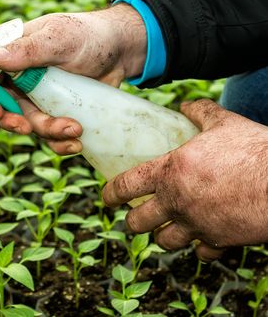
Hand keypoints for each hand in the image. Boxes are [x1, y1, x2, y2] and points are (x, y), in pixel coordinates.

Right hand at [0, 4, 146, 153]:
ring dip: (48, 132)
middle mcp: (19, 78)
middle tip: (27, 128)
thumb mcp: (59, 40)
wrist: (122, 52)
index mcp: (12, 55)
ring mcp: (36, 97)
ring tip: (74, 129)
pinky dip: (60, 142)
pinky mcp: (54, 112)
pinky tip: (77, 142)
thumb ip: (27, 50)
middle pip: (2, 108)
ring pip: (28, 124)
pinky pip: (49, 134)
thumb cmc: (89, 36)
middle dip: (13, 122)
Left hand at [102, 99, 267, 260]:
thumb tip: (186, 105)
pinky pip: (200, 252)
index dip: (110, 194)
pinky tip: (202, 239)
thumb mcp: (224, 123)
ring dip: (162, 235)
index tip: (106, 199)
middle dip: (132, 221)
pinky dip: (198, 247)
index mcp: (169, 172)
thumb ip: (201, 113)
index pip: (125, 186)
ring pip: (164, 241)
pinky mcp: (218, 241)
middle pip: (137, 222)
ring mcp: (196, 224)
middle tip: (136, 216)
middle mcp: (176, 202)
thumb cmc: (253, 150)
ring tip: (165, 228)